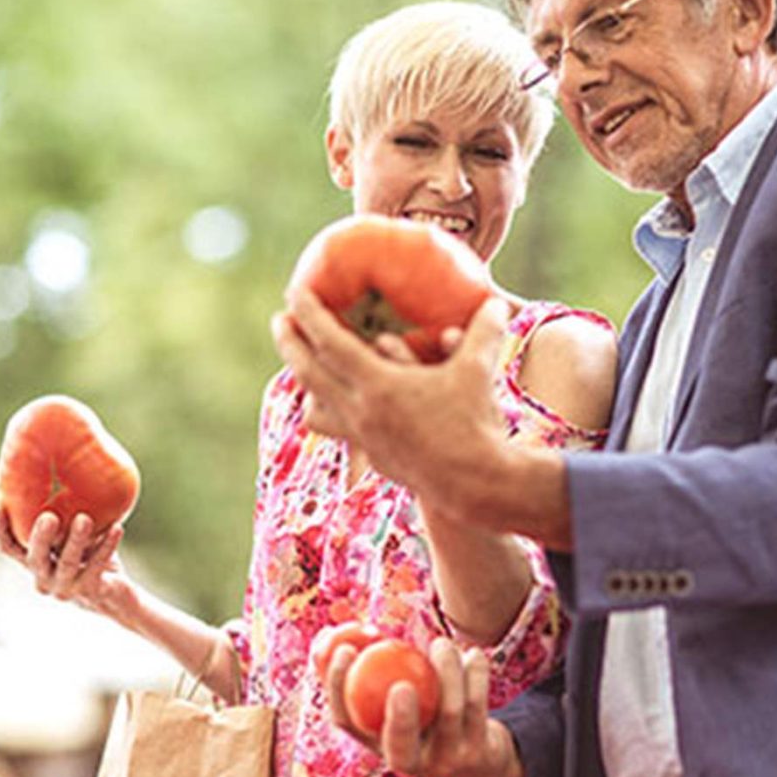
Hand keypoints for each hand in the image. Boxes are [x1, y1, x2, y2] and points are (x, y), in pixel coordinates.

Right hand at [0, 505, 130, 614]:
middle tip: (48, 517)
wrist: (115, 592)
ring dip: (76, 540)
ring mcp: (65, 588)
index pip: (9, 549)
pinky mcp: (89, 591)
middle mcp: (44, 579)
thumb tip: (67, 469)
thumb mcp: (73, 536)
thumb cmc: (90, 557)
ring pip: (67, 563)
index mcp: (35, 563)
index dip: (0, 531)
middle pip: (35, 558)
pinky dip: (106, 546)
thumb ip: (65, 517)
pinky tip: (117, 528)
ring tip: (84, 519)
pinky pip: (97, 566)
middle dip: (40, 537)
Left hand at [272, 287, 511, 514]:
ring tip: (303, 369)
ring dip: (306, 386)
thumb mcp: (478, 371)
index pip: (330, 343)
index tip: (294, 290)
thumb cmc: (476, 423)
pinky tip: (344, 405)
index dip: (310, 313)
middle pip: (308, 374)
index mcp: (378, 385)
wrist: (475, 486)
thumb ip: (484, 331)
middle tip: (279, 320)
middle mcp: (360, 413)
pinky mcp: (375, 459)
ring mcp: (364, 439)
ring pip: (316, 410)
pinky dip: (335, 413)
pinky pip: (342, 431)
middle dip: (290, 344)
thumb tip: (497, 302)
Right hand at [325, 635, 523, 776]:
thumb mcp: (387, 694)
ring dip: (447, 671)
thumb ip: (360, 667)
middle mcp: (408, 762)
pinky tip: (475, 654)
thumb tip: (325, 632)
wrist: (476, 757)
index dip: (338, 686)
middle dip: (399, 719)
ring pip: (448, 714)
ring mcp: (445, 760)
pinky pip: (478, 706)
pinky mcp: (478, 751)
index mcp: (375, 745)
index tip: (344, 649)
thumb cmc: (418, 710)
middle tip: (401, 684)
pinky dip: (476, 675)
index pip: (346, 721)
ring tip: (441, 643)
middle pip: (398, 745)